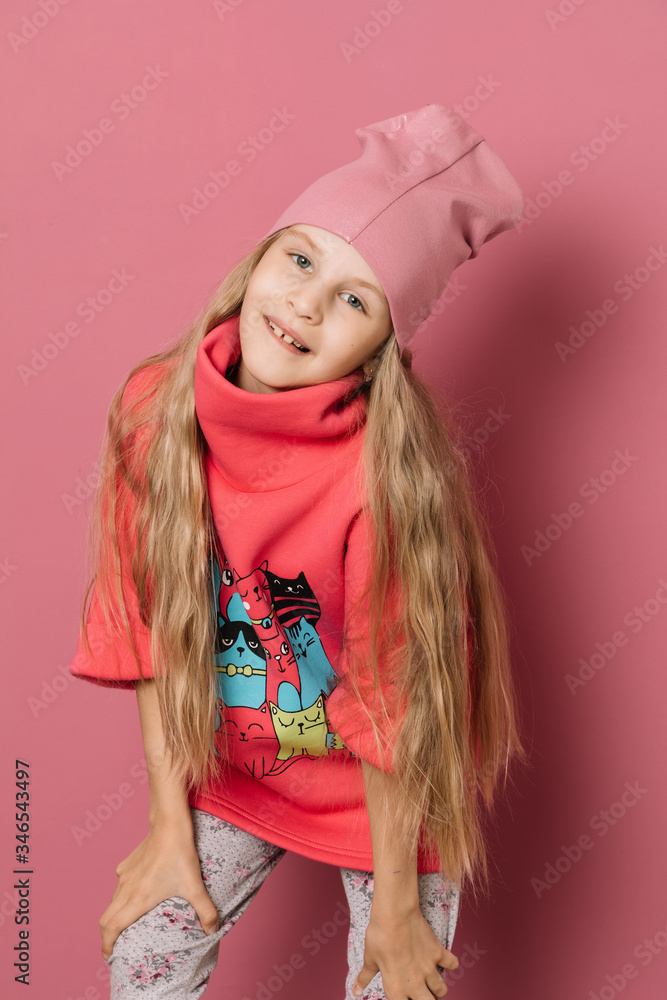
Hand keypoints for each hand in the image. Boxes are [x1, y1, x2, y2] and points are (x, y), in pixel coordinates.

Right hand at [99, 817, 218, 961]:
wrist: (169, 823)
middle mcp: (126, 888)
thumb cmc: (179, 853)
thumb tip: (214, 931)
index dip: (107, 945)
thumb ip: (205, 910)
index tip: (110, 957)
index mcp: (137, 898)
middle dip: (107, 936)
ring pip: (112, 902)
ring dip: (114, 916)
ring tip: (127, 926)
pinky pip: (119, 886)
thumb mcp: (194, 885)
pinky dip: (121, 898)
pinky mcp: (127, 864)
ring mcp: (125, 875)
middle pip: (106, 918)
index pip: (111, 927)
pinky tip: (136, 896)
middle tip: (117, 948)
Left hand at [351, 904, 458, 998]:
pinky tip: (445, 961)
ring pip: (441, 990)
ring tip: (432, 984)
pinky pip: (452, 964)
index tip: (405, 997)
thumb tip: (356, 991)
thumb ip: (365, 978)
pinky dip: (451, 964)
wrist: (395, 914)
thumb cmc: (379, 935)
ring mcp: (428, 968)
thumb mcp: (370, 958)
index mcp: (396, 988)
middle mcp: (415, 983)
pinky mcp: (437, 953)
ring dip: (438, 990)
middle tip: (422, 993)